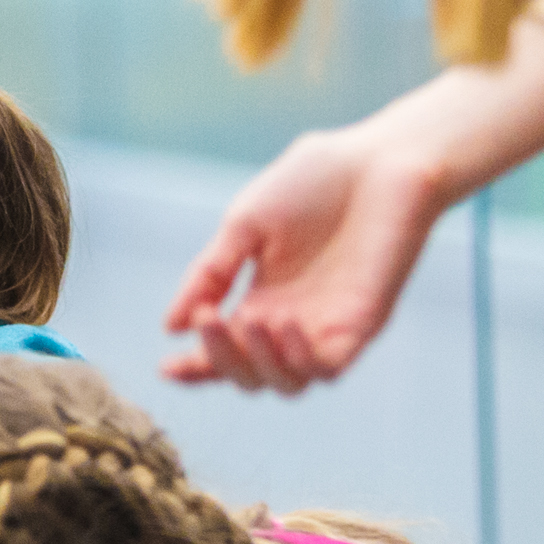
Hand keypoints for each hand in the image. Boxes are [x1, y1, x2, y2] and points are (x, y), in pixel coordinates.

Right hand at [161, 124, 445, 392]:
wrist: (378, 160)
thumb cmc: (315, 181)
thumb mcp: (243, 225)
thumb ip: (209, 275)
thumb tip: (170, 327)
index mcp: (261, 298)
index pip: (224, 350)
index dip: (195, 367)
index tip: (166, 367)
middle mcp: (292, 322)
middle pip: (248, 375)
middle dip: (220, 360)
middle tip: (208, 321)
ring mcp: (326, 327)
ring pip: (286, 383)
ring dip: (258, 364)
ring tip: (249, 320)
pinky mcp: (361, 324)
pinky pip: (328, 369)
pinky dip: (300, 360)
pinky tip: (285, 325)